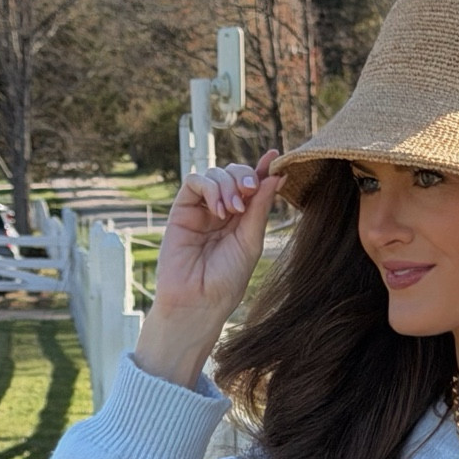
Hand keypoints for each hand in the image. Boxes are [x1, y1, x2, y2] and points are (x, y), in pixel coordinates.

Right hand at [135, 152, 282, 386]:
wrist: (198, 301)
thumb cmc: (226, 281)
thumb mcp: (250, 242)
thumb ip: (259, 209)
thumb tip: (276, 176)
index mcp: (242, 219)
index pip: (253, 186)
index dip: (263, 169)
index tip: (276, 157)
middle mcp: (222, 211)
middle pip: (234, 174)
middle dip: (244, 176)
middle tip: (249, 191)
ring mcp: (201, 209)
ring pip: (215, 173)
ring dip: (227, 184)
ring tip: (232, 211)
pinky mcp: (181, 210)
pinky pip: (194, 182)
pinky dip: (209, 188)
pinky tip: (218, 210)